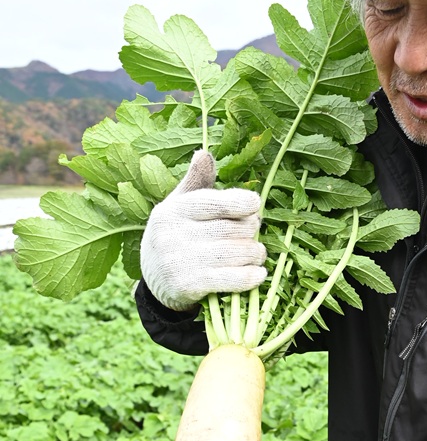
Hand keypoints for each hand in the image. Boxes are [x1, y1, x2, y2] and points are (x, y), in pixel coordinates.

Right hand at [140, 149, 266, 309]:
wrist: (154, 282)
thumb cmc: (174, 237)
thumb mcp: (177, 207)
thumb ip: (195, 183)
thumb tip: (204, 154)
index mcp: (172, 211)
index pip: (211, 202)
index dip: (239, 202)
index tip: (255, 204)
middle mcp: (173, 235)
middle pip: (228, 228)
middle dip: (250, 229)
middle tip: (256, 231)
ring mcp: (180, 262)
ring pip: (233, 252)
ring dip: (254, 253)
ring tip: (257, 253)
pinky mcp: (189, 286)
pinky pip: (229, 279)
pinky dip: (249, 277)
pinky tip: (258, 274)